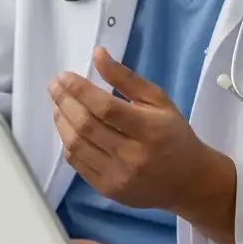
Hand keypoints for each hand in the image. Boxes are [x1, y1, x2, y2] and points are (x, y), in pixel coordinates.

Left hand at [48, 47, 233, 214]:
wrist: (188, 182)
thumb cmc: (174, 134)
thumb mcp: (158, 100)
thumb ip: (126, 78)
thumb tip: (97, 54)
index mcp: (150, 129)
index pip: (106, 108)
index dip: (80, 90)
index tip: (63, 76)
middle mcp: (133, 155)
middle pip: (87, 126)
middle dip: (65, 102)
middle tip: (54, 86)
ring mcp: (118, 176)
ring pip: (77, 146)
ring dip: (61, 121)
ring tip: (57, 104)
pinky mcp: (108, 190)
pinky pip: (78, 164)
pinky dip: (67, 142)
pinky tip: (67, 127)